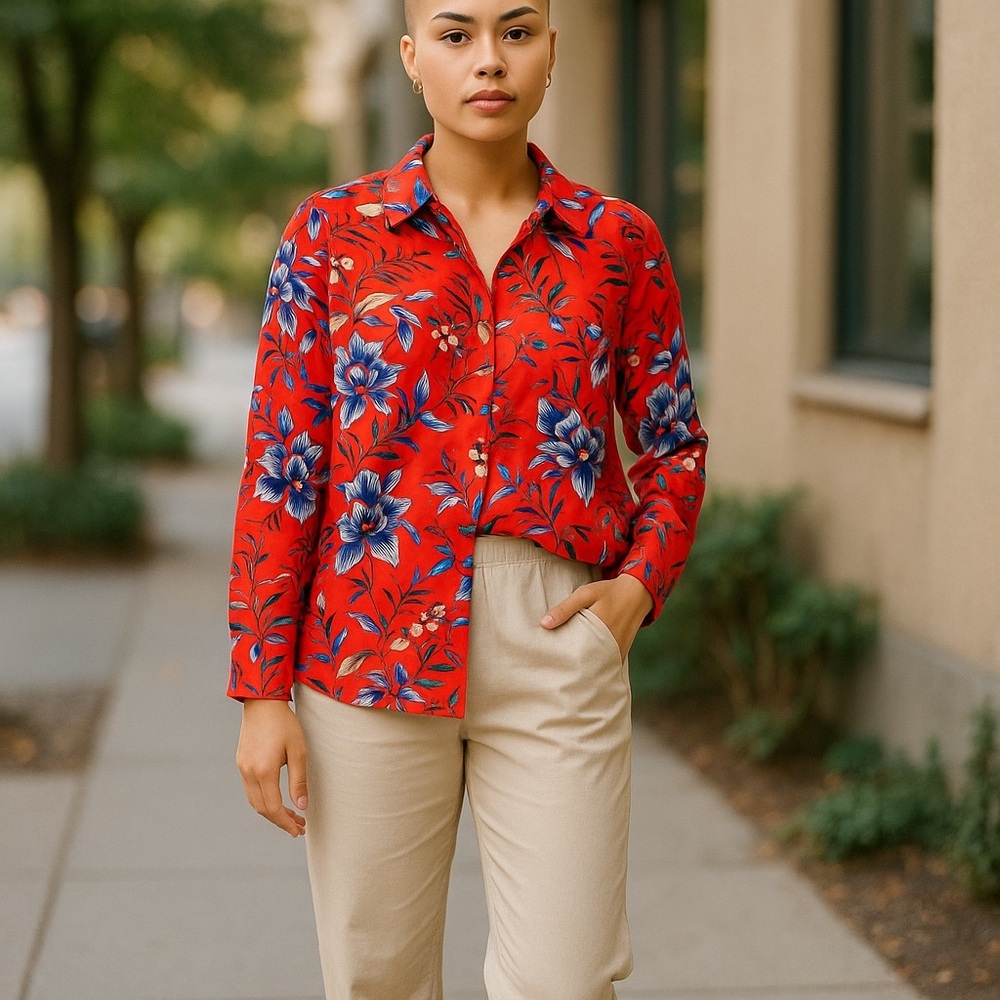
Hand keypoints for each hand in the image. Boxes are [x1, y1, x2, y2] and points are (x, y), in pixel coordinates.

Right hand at [236, 699, 308, 837]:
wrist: (262, 702)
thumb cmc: (284, 724)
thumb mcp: (298, 751)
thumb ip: (299, 780)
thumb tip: (302, 806)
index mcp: (264, 771)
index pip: (273, 808)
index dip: (286, 822)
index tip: (298, 830)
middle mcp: (249, 773)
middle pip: (262, 808)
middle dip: (280, 820)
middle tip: (298, 826)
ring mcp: (242, 768)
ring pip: (254, 800)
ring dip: (271, 811)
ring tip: (290, 815)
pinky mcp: (241, 762)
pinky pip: (250, 789)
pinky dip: (263, 799)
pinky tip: (276, 798)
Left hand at [539, 573, 653, 661]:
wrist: (638, 593)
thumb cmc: (608, 592)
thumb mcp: (585, 594)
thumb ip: (565, 608)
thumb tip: (543, 624)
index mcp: (598, 631)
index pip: (574, 653)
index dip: (561, 661)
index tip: (548, 664)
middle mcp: (609, 645)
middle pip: (585, 664)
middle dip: (570, 668)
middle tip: (554, 670)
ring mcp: (617, 651)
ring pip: (596, 666)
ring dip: (583, 668)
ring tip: (566, 671)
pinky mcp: (621, 653)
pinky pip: (606, 663)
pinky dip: (595, 664)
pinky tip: (584, 665)